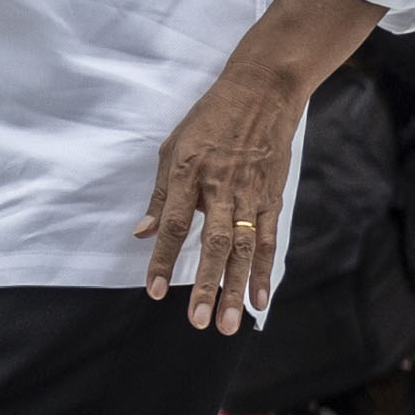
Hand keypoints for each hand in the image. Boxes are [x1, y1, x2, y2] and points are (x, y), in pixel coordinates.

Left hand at [134, 0, 377, 332]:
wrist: (262, 91)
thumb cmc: (210, 119)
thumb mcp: (174, 147)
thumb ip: (160, 194)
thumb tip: (143, 233)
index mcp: (189, 173)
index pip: (174, 225)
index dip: (163, 260)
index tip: (155, 291)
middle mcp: (220, 187)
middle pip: (214, 244)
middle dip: (206, 286)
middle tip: (200, 322)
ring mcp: (249, 193)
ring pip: (244, 249)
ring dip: (237, 289)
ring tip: (231, 323)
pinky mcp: (271, 197)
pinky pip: (268, 240)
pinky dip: (264, 271)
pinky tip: (261, 299)